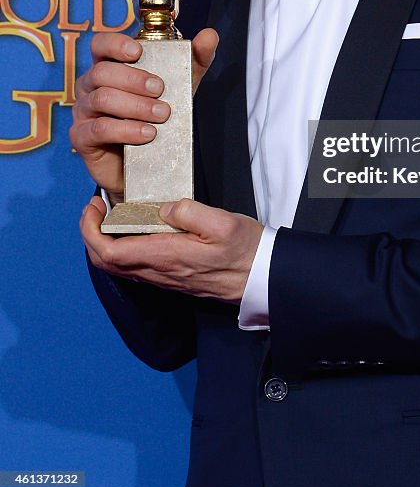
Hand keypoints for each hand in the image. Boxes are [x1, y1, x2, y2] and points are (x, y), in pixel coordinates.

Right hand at [70, 28, 218, 202]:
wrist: (146, 163)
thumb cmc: (156, 116)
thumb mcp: (180, 86)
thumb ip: (194, 60)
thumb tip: (209, 35)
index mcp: (109, 67)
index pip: (100, 45)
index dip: (115, 44)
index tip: (137, 51)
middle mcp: (91, 86)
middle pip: (102, 72)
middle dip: (133, 79)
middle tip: (160, 90)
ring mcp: (84, 112)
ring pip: (102, 99)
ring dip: (135, 105)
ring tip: (161, 115)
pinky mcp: (83, 138)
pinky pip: (100, 129)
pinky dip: (126, 129)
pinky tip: (148, 133)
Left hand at [81, 195, 262, 302]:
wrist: (261, 278)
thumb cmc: (245, 250)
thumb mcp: (223, 223)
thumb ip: (189, 211)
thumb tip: (164, 207)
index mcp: (166, 256)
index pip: (110, 253)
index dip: (91, 231)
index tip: (93, 207)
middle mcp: (159, 271)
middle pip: (106, 263)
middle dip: (91, 235)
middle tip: (96, 207)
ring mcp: (164, 277)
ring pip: (119, 266)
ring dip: (105, 241)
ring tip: (112, 213)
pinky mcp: (172, 276)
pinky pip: (135, 266)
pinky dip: (123, 247)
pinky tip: (135, 228)